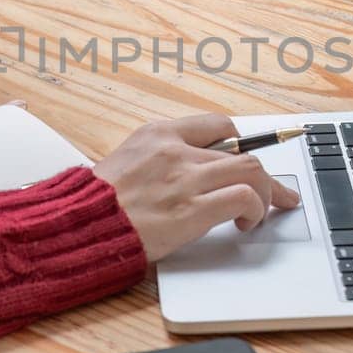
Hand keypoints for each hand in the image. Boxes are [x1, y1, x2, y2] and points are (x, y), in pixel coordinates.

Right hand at [94, 114, 300, 262]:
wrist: (76, 226)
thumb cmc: (95, 204)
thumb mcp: (126, 163)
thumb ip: (160, 161)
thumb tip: (190, 174)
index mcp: (157, 133)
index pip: (216, 125)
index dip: (240, 145)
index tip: (250, 157)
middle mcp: (175, 150)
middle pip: (241, 150)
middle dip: (264, 174)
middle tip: (276, 192)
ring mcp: (185, 178)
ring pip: (251, 170)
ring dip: (266, 194)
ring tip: (261, 212)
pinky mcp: (192, 209)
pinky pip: (244, 198)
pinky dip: (255, 210)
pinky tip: (244, 223)